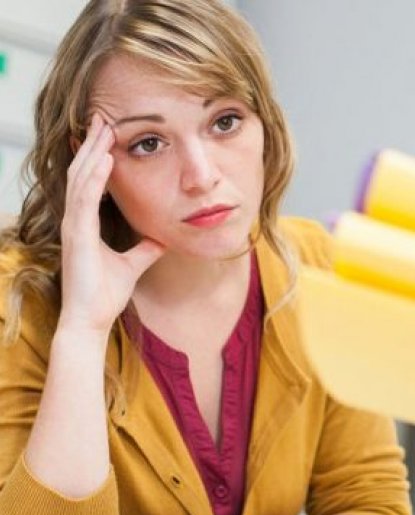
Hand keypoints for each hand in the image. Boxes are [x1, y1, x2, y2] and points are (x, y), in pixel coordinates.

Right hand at [61, 112, 163, 334]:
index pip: (90, 181)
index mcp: (86, 223)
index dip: (97, 156)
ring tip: (102, 128)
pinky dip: (95, 178)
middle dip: (92, 144)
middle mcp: (76, 219)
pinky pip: (85, 199)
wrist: (91, 319)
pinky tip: (105, 160)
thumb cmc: (105, 294)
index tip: (108, 134)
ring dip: (92, 152)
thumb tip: (163, 238)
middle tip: (101, 117)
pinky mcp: (78, 236)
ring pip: (80, 179)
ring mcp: (75, 226)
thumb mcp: (134, 264)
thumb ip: (146, 249)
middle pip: (82, 172)